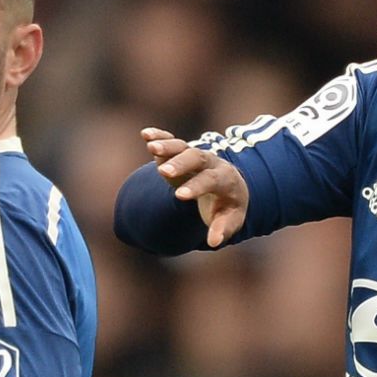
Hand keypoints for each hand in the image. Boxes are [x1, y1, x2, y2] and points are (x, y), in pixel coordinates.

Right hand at [141, 127, 248, 246]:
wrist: (228, 187)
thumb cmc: (227, 206)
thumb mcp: (231, 220)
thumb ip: (222, 229)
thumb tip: (213, 242)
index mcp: (225, 179)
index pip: (211, 180)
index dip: (196, 187)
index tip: (179, 196)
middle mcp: (210, 162)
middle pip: (196, 157)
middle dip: (180, 164)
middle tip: (163, 172)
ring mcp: (195, 155)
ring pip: (182, 146)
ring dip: (167, 145)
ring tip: (151, 147)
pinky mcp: (181, 152)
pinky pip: (171, 141)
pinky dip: (159, 136)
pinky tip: (145, 134)